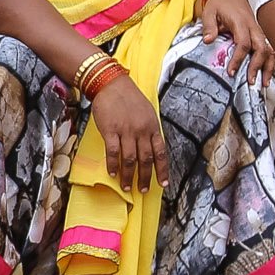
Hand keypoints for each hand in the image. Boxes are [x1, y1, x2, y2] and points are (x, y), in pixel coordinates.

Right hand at [92, 71, 170, 194]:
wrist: (111, 84)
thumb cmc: (129, 98)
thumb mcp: (147, 112)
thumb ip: (150, 130)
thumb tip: (151, 149)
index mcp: (153, 127)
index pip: (160, 152)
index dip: (162, 170)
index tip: (163, 183)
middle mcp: (142, 131)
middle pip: (146, 160)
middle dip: (145, 178)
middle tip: (143, 190)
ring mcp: (126, 131)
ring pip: (131, 159)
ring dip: (129, 176)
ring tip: (127, 187)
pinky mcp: (111, 130)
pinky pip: (113, 152)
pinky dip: (113, 165)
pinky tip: (112, 173)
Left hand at [200, 0, 274, 87]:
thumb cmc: (220, 4)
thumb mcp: (210, 12)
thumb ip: (209, 26)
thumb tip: (208, 40)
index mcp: (241, 22)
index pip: (243, 43)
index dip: (238, 59)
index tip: (231, 72)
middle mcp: (254, 27)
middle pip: (261, 48)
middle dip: (257, 66)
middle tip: (250, 81)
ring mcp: (259, 30)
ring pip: (269, 50)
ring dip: (268, 67)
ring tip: (263, 83)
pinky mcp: (261, 34)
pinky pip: (269, 49)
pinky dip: (270, 62)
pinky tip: (266, 74)